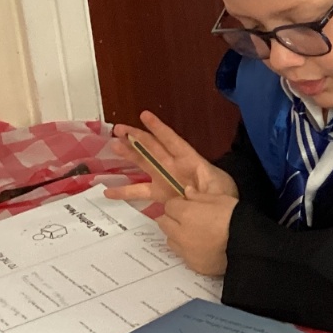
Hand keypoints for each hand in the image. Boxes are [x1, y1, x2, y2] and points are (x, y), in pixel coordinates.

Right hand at [106, 111, 237, 202]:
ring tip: (114, 145)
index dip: (159, 128)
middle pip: (152, 148)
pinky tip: (109, 191)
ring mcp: (165, 180)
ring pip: (144, 163)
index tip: (144, 115)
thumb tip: (187, 192)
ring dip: (129, 154)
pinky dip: (125, 191)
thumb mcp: (218, 186)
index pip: (172, 141)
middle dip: (136, 137)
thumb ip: (203, 187)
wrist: (223, 217)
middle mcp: (174, 167)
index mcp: (189, 160)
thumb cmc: (223, 198)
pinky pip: (140, 191)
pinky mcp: (160, 194)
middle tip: (118, 129)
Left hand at [158, 192, 236, 276]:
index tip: (187, 204)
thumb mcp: (220, 198)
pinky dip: (187, 250)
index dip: (178, 204)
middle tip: (186, 218)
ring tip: (191, 233)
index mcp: (185, 213)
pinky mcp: (193, 265)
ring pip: (170, 240)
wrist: (247, 245)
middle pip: (164, 223)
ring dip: (176, 234)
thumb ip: (199, 196)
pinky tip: (201, 247)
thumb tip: (187, 192)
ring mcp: (185, 251)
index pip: (169, 205)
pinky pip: (183, 255)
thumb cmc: (234, 217)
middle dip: (172, 218)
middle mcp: (180, 233)